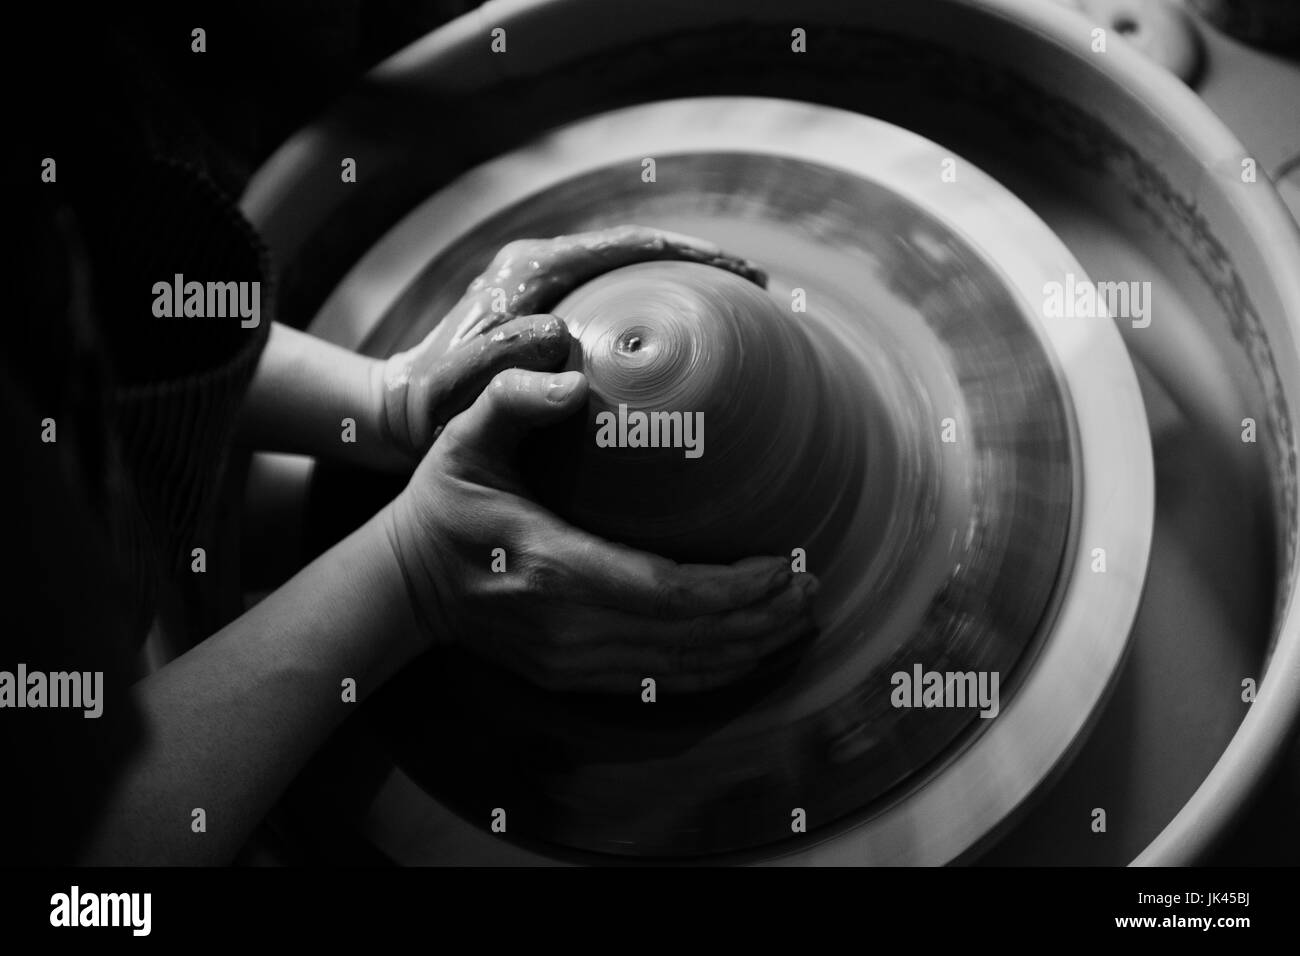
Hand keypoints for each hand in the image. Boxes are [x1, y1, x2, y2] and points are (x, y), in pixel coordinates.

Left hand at [379, 225, 767, 455]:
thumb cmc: (432, 405)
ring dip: (684, 288)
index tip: (743, 273)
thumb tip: (560, 340)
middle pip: (641, 251)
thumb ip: (502, 359)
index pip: (629, 245)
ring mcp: (548, 287)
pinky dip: (657, 318)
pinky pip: (617, 304)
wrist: (400, 409)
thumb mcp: (460, 386)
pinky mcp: (551, 314)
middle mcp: (544, 266)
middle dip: (702, 263)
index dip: (692, 254)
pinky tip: (690, 351)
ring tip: (739, 311)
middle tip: (759, 288)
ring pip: (632, 275)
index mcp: (532, 269)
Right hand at [386, 367, 817, 693]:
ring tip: (799, 619)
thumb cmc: (443, 505)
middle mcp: (569, 628)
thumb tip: (572, 382)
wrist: (402, 588)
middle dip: (760, 618)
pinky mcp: (571, 679)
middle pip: (688, 637)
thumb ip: (513, 399)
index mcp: (553, 567)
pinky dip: (713, 674)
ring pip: (680, 671)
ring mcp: (570, 663)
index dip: (735, 587)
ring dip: (748, 650)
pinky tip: (750, 654)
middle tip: (812, 586)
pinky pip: (657, 686)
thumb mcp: (463, 437)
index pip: (666, 591)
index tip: (785, 563)